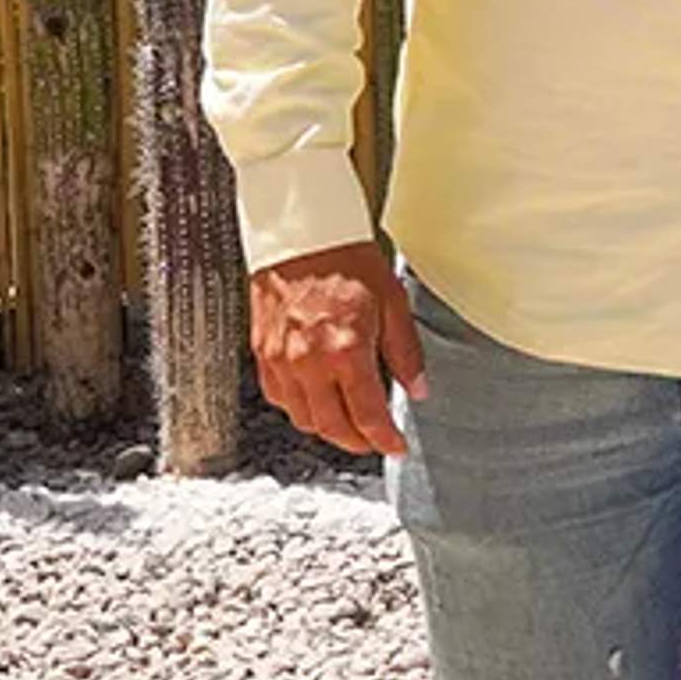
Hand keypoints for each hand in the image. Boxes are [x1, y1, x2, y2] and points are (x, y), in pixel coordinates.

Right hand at [248, 240, 427, 455]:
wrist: (301, 233)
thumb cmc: (345, 257)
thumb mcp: (392, 300)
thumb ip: (405, 351)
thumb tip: (418, 388)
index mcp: (346, 350)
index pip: (367, 415)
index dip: (385, 439)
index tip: (396, 446)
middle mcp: (309, 362)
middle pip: (332, 427)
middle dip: (358, 442)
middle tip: (375, 441)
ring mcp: (281, 361)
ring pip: (303, 419)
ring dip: (328, 430)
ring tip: (349, 424)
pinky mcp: (262, 354)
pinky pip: (279, 398)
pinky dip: (299, 409)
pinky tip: (315, 400)